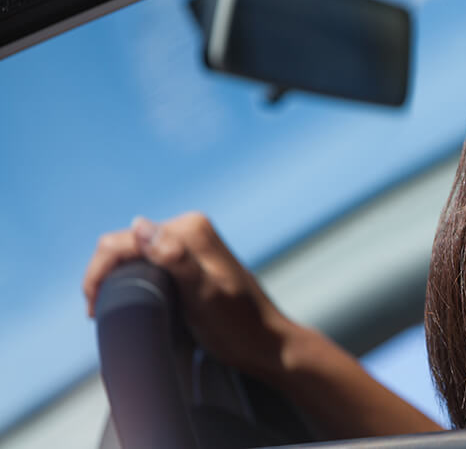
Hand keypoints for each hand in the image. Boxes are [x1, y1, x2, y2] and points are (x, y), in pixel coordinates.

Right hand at [82, 212, 296, 381]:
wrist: (266, 344)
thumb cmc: (238, 325)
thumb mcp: (204, 295)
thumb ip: (175, 258)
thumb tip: (139, 225)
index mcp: (190, 229)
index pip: (124, 240)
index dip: (100, 274)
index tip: (94, 311)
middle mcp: (189, 228)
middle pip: (125, 245)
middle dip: (105, 276)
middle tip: (99, 315)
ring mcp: (189, 244)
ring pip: (133, 255)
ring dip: (116, 280)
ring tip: (110, 313)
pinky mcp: (188, 260)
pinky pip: (147, 263)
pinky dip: (132, 281)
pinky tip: (132, 304)